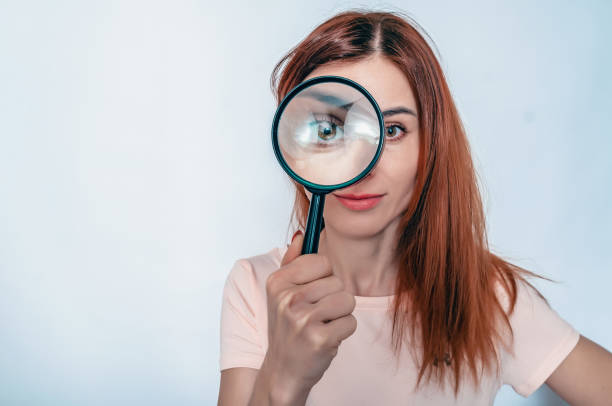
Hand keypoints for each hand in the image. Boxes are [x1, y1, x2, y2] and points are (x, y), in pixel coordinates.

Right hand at [263, 230, 356, 398]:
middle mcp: (288, 298)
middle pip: (337, 281)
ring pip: (348, 300)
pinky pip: (351, 322)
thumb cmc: (287, 328)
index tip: (311, 294)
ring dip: (340, 315)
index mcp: (278, 282)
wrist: (283, 370)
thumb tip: (302, 234)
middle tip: (315, 315)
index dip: (323, 278)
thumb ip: (292, 262)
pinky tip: (325, 339)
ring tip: (321, 326)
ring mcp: (304, 319)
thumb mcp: (281, 293)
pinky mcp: (320, 338)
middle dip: (333, 299)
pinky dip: (343, 332)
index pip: (322, 261)